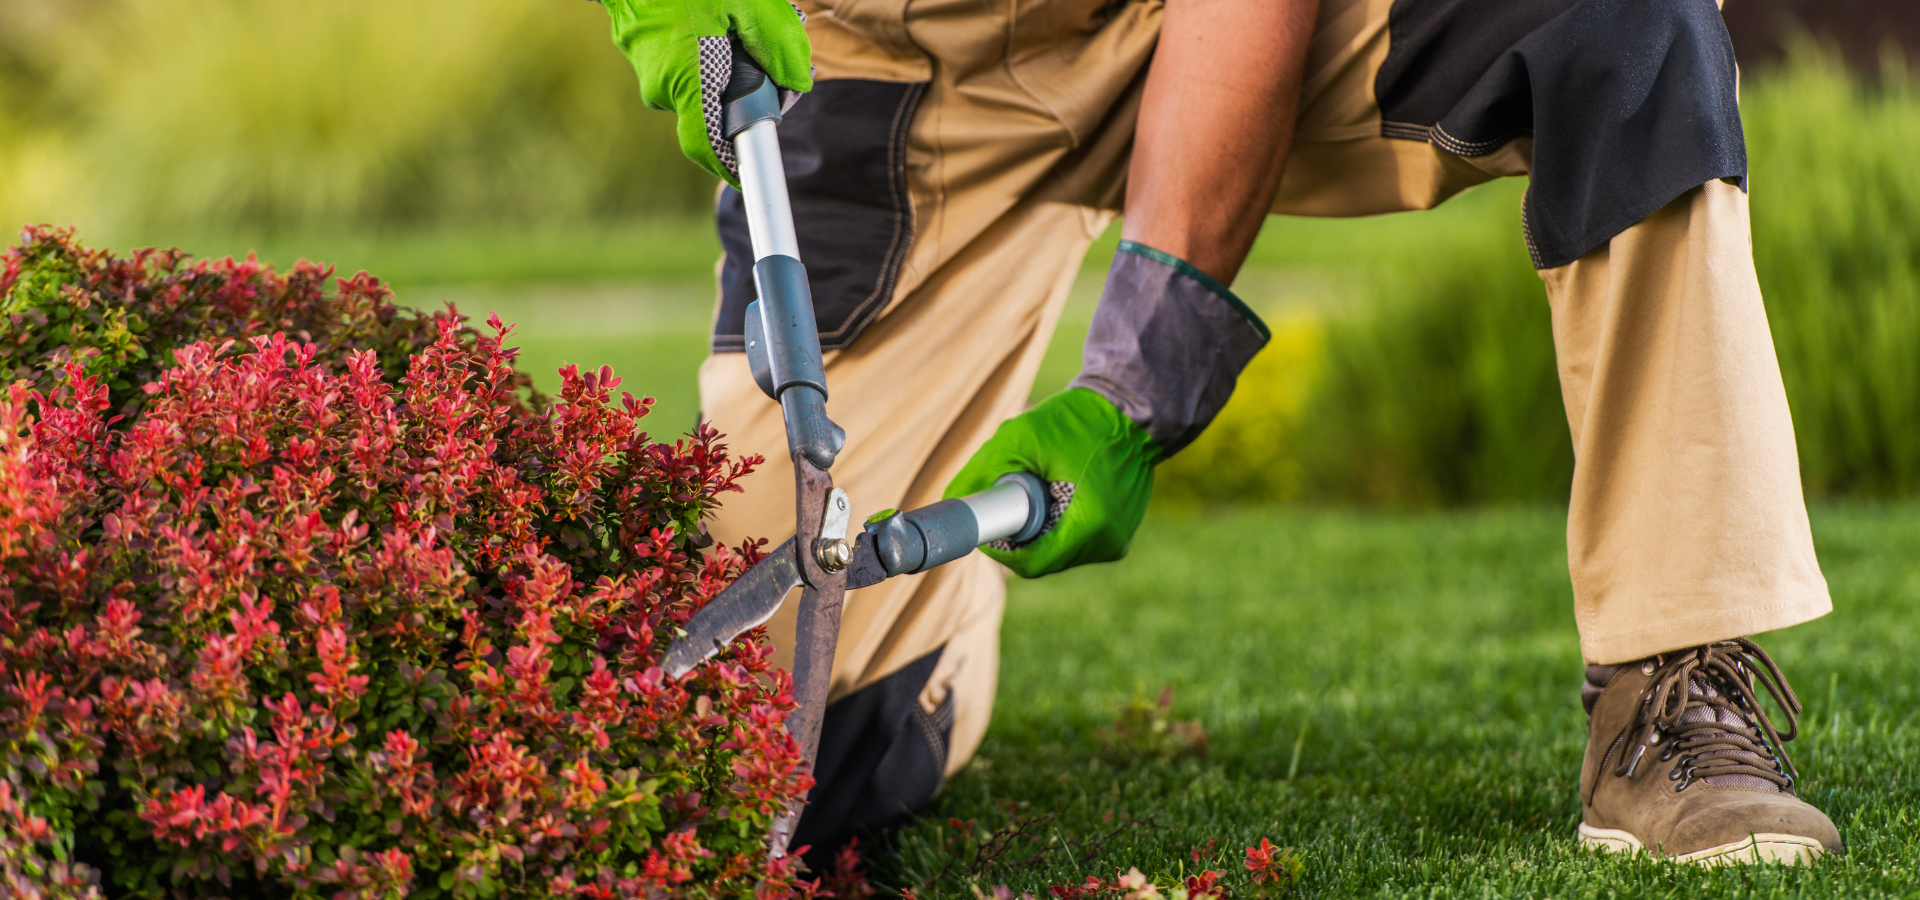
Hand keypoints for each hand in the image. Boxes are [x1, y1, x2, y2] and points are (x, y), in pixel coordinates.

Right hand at [599, 0, 812, 184]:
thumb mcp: (749, 1)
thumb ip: (778, 44)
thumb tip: (798, 82)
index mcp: (687, 79)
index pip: (708, 147)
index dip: (731, 169)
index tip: (752, 178)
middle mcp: (663, 87)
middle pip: (715, 115)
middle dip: (748, 100)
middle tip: (773, 72)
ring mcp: (650, 74)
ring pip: (701, 89)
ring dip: (729, 73)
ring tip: (743, 32)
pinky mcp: (645, 58)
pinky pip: (684, 72)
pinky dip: (708, 59)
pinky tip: (719, 26)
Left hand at [944, 389, 1161, 577]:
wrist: (1133, 410)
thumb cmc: (1080, 420)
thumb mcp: (1021, 437)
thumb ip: (981, 470)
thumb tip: (950, 501)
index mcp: (1090, 525)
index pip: (1029, 563)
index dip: (999, 548)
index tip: (987, 523)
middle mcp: (1108, 543)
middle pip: (1043, 560)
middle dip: (1018, 536)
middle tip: (1007, 501)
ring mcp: (1117, 542)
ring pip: (1058, 553)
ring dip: (1038, 530)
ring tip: (1040, 488)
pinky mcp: (1120, 534)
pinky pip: (1076, 541)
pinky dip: (1058, 524)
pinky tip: (1060, 492)